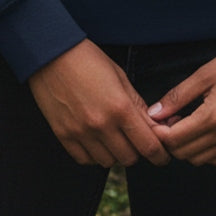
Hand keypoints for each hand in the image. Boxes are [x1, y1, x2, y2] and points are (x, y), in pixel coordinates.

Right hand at [28, 39, 171, 167]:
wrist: (52, 54)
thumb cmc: (88, 60)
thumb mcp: (120, 76)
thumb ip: (137, 104)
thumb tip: (154, 125)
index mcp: (120, 108)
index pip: (149, 146)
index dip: (160, 155)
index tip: (163, 155)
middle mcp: (102, 125)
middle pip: (130, 158)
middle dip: (138, 151)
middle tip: (136, 139)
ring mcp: (81, 133)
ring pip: (108, 162)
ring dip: (115, 153)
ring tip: (114, 137)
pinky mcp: (64, 136)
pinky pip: (85, 160)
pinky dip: (94, 155)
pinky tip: (96, 140)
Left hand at [146, 45, 215, 165]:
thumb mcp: (204, 75)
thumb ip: (177, 96)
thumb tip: (154, 112)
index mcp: (213, 117)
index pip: (175, 140)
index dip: (159, 132)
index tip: (155, 119)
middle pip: (185, 154)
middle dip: (170, 140)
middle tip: (167, 119)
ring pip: (200, 160)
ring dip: (187, 147)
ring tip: (185, 123)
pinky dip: (204, 151)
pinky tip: (202, 131)